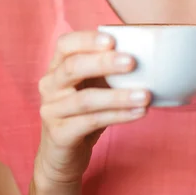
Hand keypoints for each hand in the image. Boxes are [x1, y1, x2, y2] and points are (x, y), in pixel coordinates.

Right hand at [35, 30, 150, 188]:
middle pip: (73, 67)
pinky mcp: (59, 134)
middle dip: (104, 63)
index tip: (112, 40)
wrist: (63, 154)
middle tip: (132, 62)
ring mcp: (51, 110)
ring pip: (85, 99)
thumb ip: (108, 70)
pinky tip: (138, 112)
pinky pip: (91, 122)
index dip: (87, 40)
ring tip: (145, 95)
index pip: (65, 44)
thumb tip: (146, 53)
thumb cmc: (84, 111)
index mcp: (57, 66)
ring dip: (118, 96)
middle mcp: (49, 85)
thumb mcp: (93, 85)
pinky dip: (118, 116)